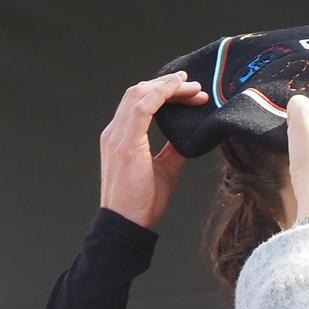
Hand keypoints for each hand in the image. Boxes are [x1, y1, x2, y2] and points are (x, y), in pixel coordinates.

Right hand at [98, 72, 206, 229]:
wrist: (126, 223)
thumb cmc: (141, 203)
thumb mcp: (164, 170)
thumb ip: (173, 150)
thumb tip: (190, 137)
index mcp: (120, 137)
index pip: (138, 103)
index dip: (161, 91)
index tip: (185, 90)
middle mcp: (114, 132)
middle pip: (138, 93)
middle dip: (166, 85)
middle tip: (193, 85)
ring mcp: (117, 136)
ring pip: (139, 94)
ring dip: (167, 87)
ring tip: (191, 87)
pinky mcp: (125, 143)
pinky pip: (142, 107)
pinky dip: (161, 94)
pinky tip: (178, 90)